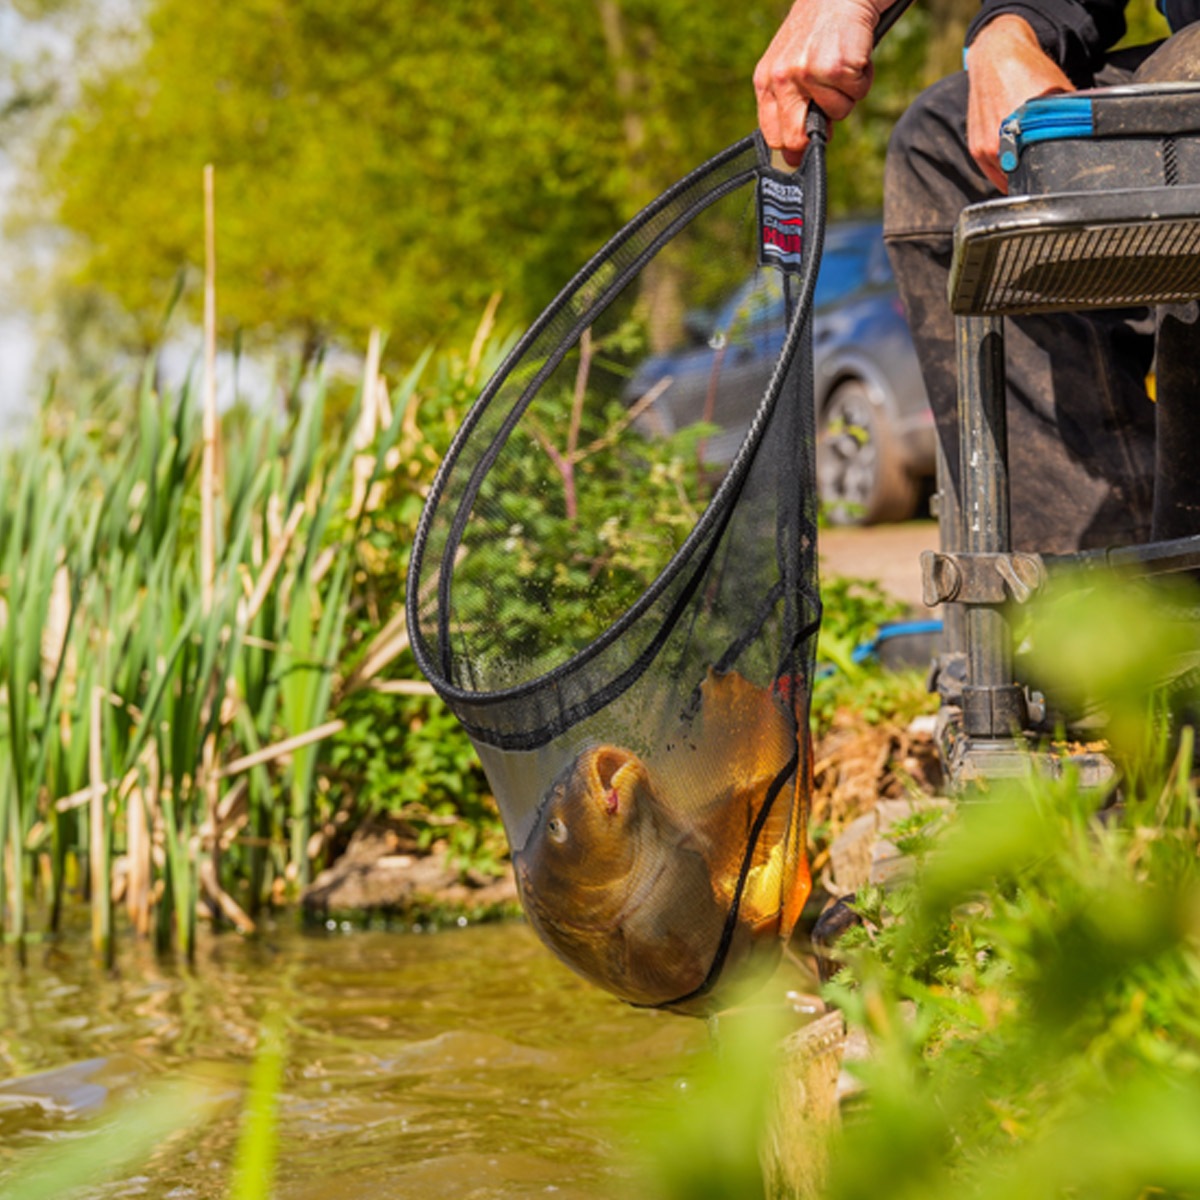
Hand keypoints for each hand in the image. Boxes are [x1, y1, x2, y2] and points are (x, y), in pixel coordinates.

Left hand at [754, 0, 886, 166]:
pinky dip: (863, 77)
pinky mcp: (835, 68)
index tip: (806, 147)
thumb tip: (796, 156)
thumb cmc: (820, 29)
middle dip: (818, 133)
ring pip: (837, 114)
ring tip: (843, 62)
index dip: (793, 147)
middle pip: (796, 138)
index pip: (772, 136)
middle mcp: (781, 79)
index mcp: (766, 81)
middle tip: (831, 101)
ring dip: (848, 93)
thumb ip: (790, 104)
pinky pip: (857, 94)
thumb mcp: (792, 64)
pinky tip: (855, 53)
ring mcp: (807, 74)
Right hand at [965, 15, 1073, 192]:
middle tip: (1047, 175)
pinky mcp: (975, 148)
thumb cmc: (1029, 71)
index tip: (1058, 180)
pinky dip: (1005, 170)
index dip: (1050, 178)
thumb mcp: (1059, 92)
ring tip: (1031, 167)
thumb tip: (1086, 138)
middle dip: (1034, 176)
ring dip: (1018, 175)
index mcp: (1022, 131)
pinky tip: (1017, 163)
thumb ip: (1068, 119)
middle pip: (1021, 178)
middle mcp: (999, 143)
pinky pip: (993, 172)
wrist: (996, 57)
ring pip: (1006, 178)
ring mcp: (985, 148)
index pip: (1039, 170)